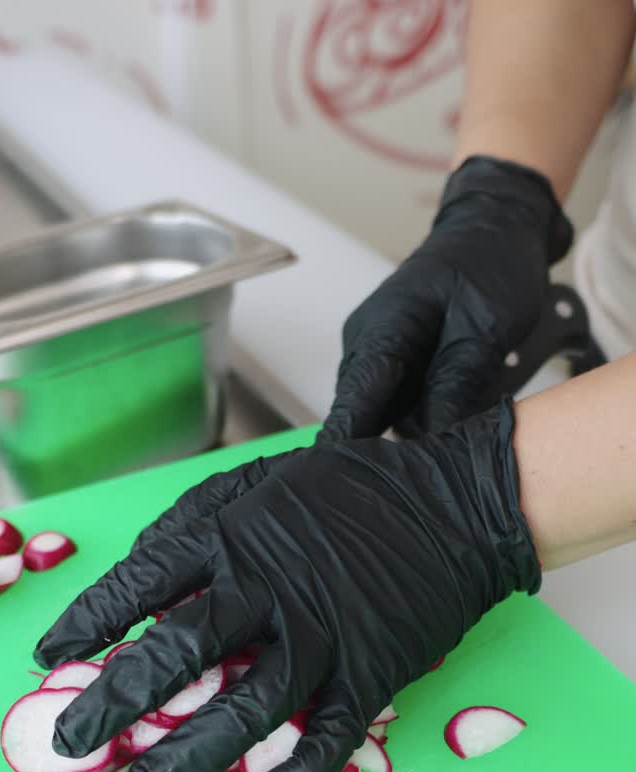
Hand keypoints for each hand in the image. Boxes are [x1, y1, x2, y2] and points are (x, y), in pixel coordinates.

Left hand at [35, 401, 538, 771]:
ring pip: (242, 712)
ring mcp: (321, 638)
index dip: (87, 625)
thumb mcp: (261, 477)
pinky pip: (325, 741)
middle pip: (175, 657)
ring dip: (184, 757)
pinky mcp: (369, 674)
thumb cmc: (352, 491)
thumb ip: (194, 519)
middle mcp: (268, 590)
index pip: (140, 586)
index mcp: (234, 537)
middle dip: (113, 705)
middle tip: (73, 744)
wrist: (455, 502)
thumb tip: (139, 567)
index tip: (51, 660)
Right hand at [320, 155, 572, 442]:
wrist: (497, 228)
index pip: (355, 400)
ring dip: (421, 424)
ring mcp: (379, 351)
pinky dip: (429, 410)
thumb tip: (435, 436)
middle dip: (395, 443)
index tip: (338, 479)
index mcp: (383, 329)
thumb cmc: (490, 263)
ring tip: (460, 422)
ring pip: (389, 412)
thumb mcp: (486, 326)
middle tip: (433, 465)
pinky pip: (403, 400)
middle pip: (368, 415)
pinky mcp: (397, 360)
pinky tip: (457, 405)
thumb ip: (456, 382)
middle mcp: (369, 342)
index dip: (347, 445)